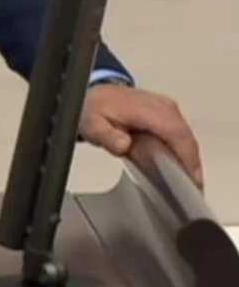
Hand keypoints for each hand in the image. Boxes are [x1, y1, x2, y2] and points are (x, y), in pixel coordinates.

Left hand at [79, 83, 202, 189]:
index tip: (192, 183)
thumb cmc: (96, 110)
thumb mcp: (94, 125)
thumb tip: (123, 144)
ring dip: (190, 161)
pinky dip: (184, 153)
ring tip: (188, 185)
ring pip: (187, 138)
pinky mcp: (169, 113)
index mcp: (145, 108)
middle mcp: (162, 105)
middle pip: (186, 139)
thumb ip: (108, 137)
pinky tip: (181, 169)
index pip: (175, 133)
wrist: (95, 95)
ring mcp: (168, 107)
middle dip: (192, 165)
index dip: (187, 158)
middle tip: (192, 191)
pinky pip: (182, 136)